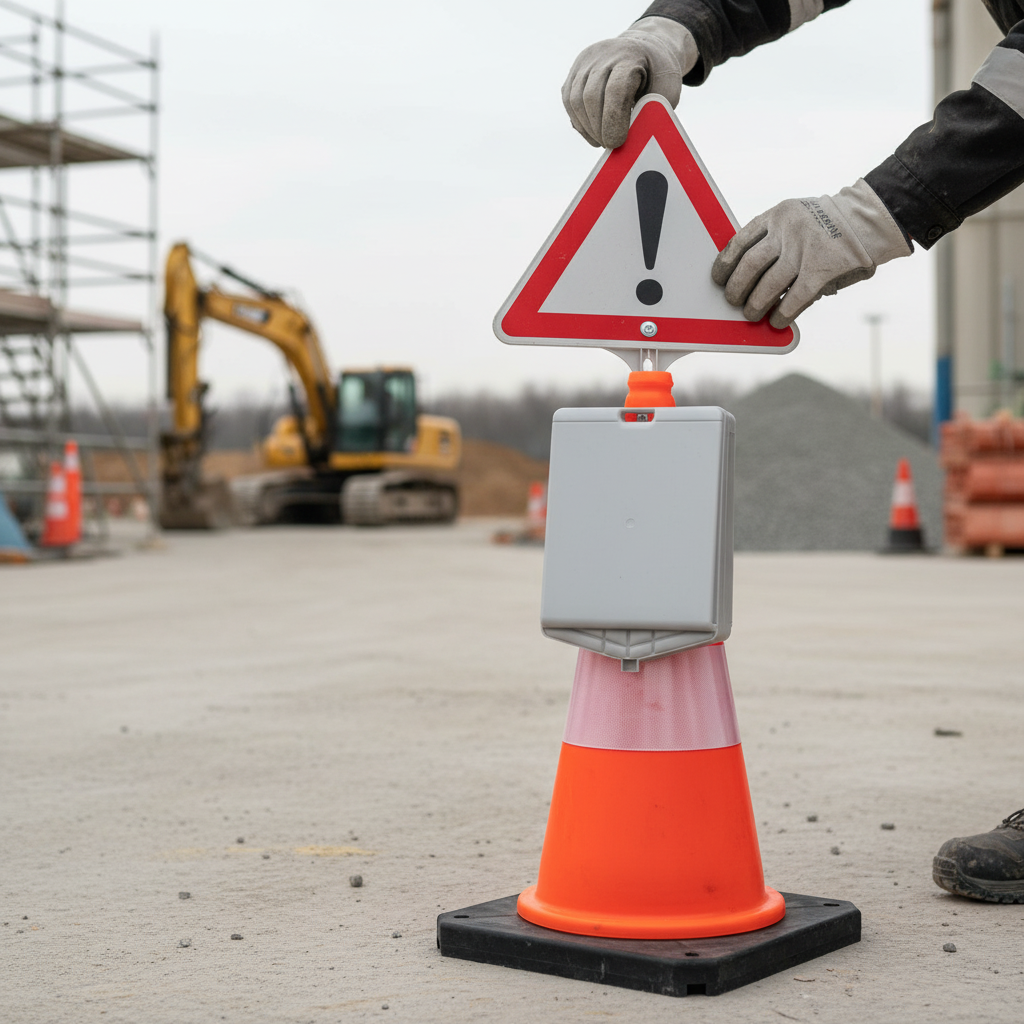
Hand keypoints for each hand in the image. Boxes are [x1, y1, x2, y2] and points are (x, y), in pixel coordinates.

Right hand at [562, 17, 696, 148]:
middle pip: (591, 96)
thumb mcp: (667, 89)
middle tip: (611, 146)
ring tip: (603, 141)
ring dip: (588, 128)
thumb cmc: (658, 74)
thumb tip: (634, 142)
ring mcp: (585, 62)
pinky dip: (580, 123)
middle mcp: (603, 54)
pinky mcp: (574, 72)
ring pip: (575, 101)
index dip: (613, 120)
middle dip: (599, 128)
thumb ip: (653, 112)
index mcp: (629, 55)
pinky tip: (594, 134)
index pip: (615, 89)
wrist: (645, 48)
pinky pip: (569, 102)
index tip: (617, 143)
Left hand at [711, 179, 911, 328]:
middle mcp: (788, 231)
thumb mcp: (794, 219)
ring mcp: (805, 250)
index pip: (739, 241)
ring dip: (755, 304)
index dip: (724, 264)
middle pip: (749, 265)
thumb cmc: (825, 225)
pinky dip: (782, 313)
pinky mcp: (822, 270)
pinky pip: (794, 298)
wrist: (868, 219)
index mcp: (777, 215)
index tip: (718, 278)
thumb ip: (772, 239)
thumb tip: (744, 275)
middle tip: (732, 300)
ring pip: (768, 285)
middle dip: (736, 288)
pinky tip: (777, 320)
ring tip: (751, 313)